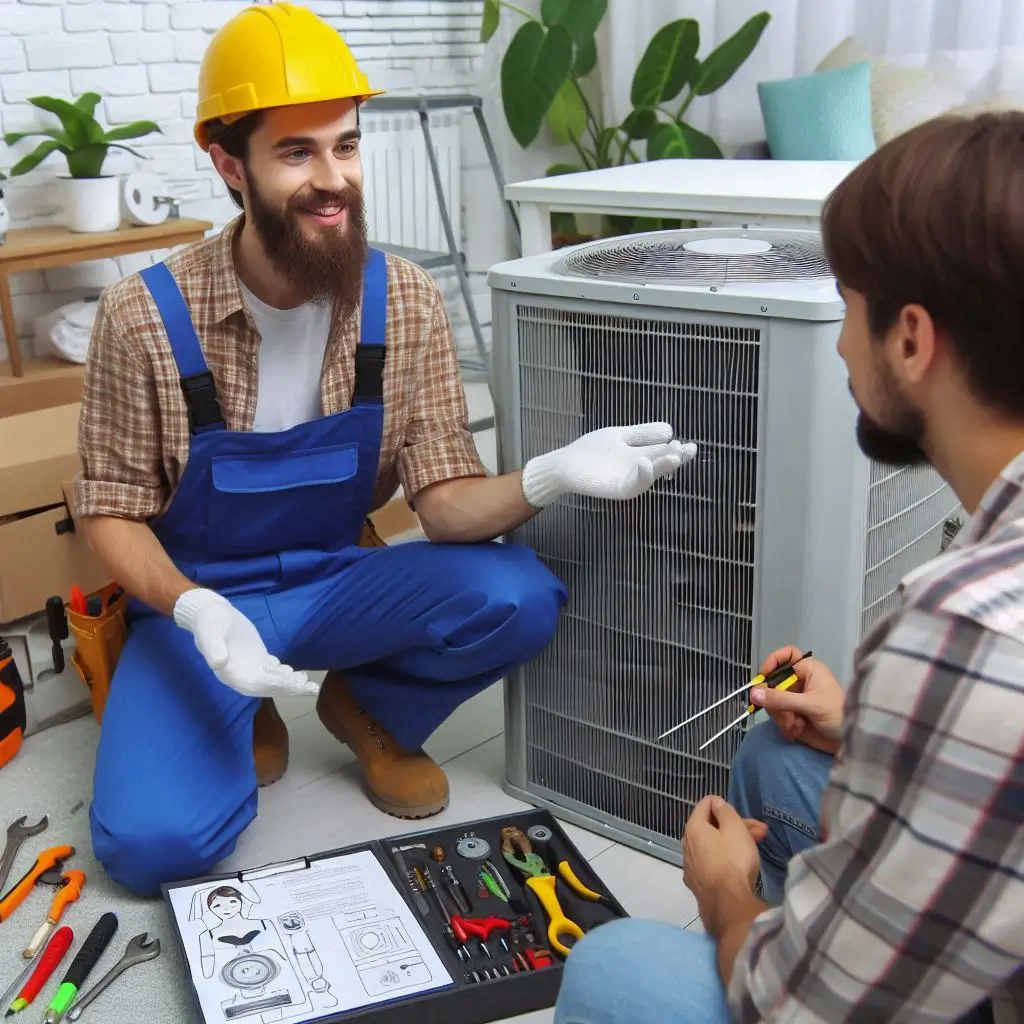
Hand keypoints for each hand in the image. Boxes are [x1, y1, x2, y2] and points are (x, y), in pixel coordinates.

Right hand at [173, 588, 318, 697]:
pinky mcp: (255, 656)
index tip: (293, 683)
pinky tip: (296, 674)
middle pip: (267, 686)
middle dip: (289, 688)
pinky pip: (271, 669)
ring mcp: (249, 666)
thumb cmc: (208, 622)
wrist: (208, 612)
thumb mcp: (209, 632)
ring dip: (290, 683)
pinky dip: (284, 673)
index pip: (255, 684)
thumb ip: (213, 648)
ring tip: (308, 683)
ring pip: (272, 679)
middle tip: (310, 688)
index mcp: (229, 672)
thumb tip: (220, 662)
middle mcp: (240, 674)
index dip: (274, 685)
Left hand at [520, 422, 696, 508]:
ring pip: (650, 476)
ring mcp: (627, 480)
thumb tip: (670, 430)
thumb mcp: (620, 436)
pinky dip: (640, 476)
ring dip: (663, 467)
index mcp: (641, 456)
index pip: (664, 452)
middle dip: (675, 457)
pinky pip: (633, 485)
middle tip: (688, 450)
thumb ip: (642, 434)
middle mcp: (638, 471)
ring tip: (674, 456)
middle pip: (661, 464)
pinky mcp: (615, 489)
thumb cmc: (591, 452)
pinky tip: (644, 461)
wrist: (563, 465)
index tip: (685, 444)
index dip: (676, 448)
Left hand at [683, 796, 761, 934]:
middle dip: (737, 826)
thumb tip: (716, 803)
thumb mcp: (735, 828)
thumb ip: (725, 811)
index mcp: (693, 828)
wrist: (729, 905)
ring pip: (714, 845)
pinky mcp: (699, 884)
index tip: (745, 817)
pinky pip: (712, 862)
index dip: (726, 805)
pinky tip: (739, 864)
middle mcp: (686, 845)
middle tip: (761, 832)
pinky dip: (726, 858)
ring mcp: (691, 866)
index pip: (705, 804)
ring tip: (757, 846)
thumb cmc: (733, 860)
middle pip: (711, 827)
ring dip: (734, 842)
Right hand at [752, 646, 844, 754]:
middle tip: (783, 715)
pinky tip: (796, 731)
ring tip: (795, 726)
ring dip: (781, 717)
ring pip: (772, 701)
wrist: (848, 742)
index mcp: (807, 670)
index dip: (771, 664)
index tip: (762, 680)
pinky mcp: (793, 714)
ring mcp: (794, 699)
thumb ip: (782, 699)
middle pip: (773, 683)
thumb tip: (754, 693)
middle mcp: (799, 681)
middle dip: (775, 702)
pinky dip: (784, 725)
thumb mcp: (811, 705)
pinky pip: (777, 716)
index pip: (784, 657)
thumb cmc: (838, 715)